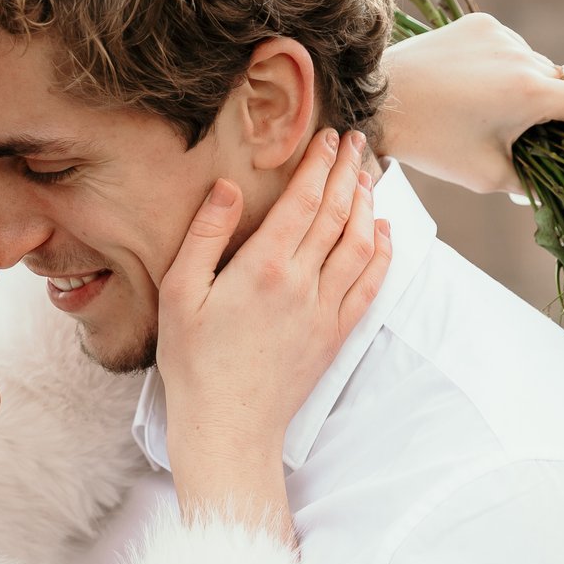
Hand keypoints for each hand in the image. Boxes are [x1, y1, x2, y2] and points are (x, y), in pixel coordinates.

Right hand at [155, 129, 392, 534]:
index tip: (330, 138)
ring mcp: (325, 310)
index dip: (320, 164)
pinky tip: (384, 232)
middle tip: (358, 142)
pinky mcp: (336, 335)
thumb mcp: (179, 293)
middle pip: (338, 214)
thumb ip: (204, 235)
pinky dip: (383, 253)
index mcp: (263, 267)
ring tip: (369, 176)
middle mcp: (303, 284)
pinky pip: (371, 286)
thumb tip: (227, 187)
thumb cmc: (194, 361)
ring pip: (361, 245)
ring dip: (368, 205)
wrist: (228, 426)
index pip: (304, 200)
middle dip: (351, 172)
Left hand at [375, 13, 563, 194]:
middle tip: (533, 138)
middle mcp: (523, 55)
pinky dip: (505, 67)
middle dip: (557, 112)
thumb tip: (563, 187)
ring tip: (492, 111)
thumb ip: (535, 181)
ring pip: (536, 65)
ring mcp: (501, 34)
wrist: (377, 101)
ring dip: (529, 88)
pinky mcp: (479, 23)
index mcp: (531, 93)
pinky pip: (510, 48)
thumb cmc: (432, 143)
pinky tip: (475, 86)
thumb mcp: (487, 175)